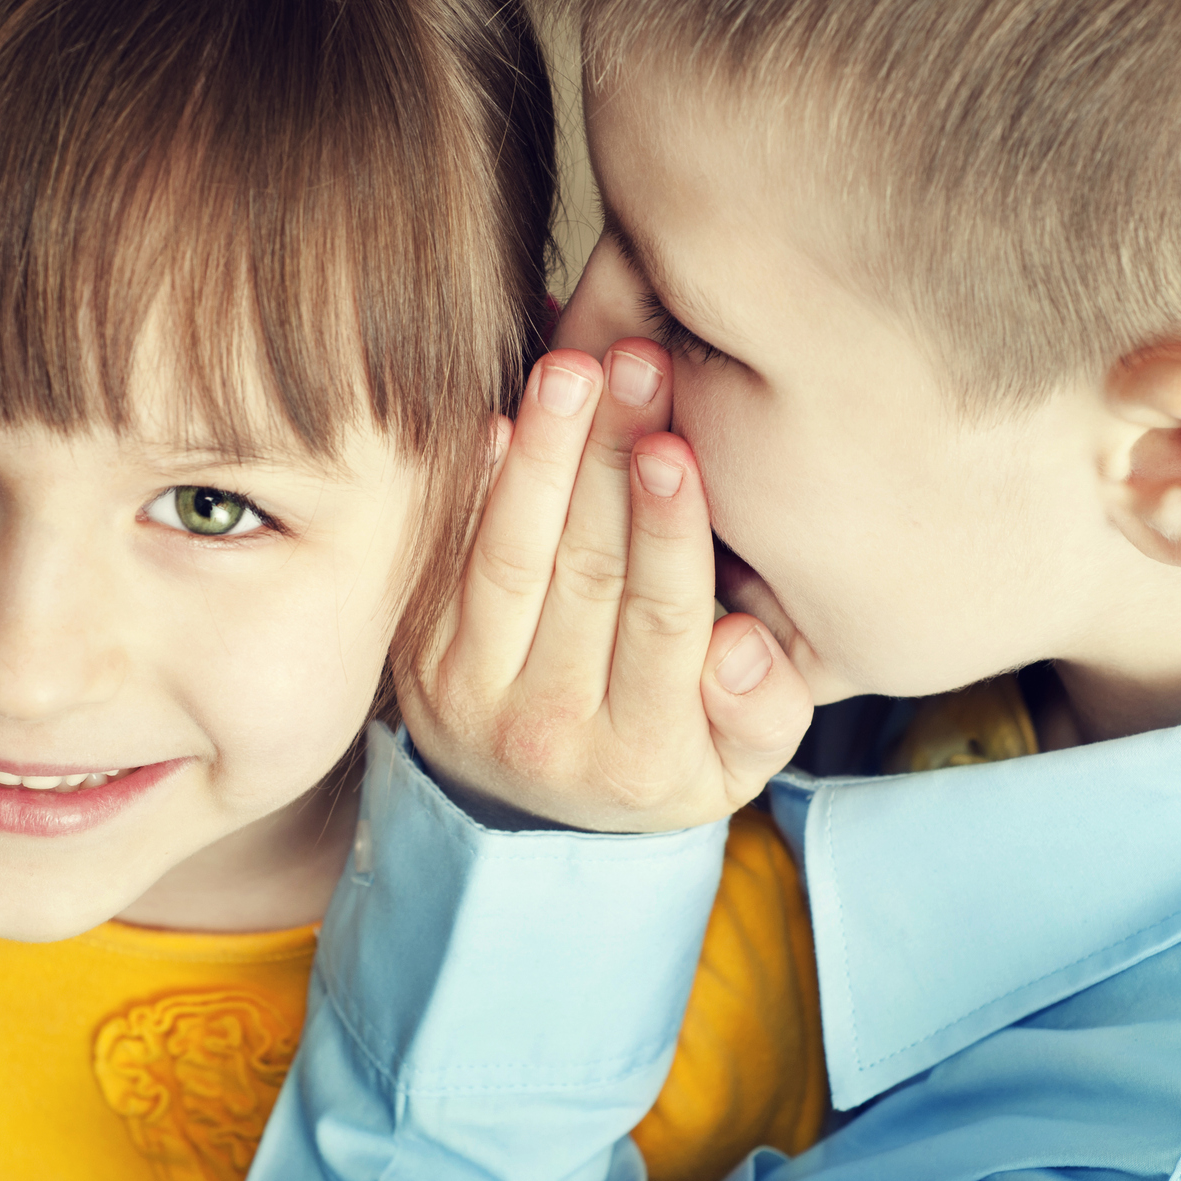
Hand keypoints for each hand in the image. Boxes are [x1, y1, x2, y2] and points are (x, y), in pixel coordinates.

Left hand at [397, 336, 812, 832]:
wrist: (539, 814)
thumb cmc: (665, 755)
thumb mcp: (737, 761)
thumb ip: (763, 709)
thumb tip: (738, 643)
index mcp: (642, 761)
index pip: (661, 625)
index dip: (668, 534)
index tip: (674, 449)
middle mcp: (545, 736)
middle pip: (584, 575)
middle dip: (610, 460)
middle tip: (635, 366)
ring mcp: (468, 698)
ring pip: (509, 557)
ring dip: (542, 453)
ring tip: (572, 369)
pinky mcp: (417, 659)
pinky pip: (449, 560)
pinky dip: (474, 486)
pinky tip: (501, 416)